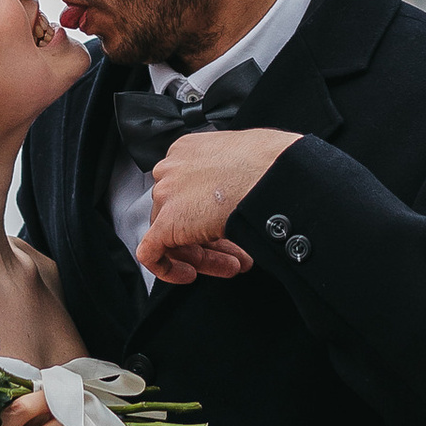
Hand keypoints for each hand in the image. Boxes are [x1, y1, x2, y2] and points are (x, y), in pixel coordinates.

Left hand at [137, 128, 294, 282]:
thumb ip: (233, 176)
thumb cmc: (274, 164)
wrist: (275, 174)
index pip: (187, 192)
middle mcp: (173, 169)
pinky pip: (151, 252)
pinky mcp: (165, 222)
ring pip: (169, 234)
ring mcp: (166, 193)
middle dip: (209, 240)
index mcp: (189, 151)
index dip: (208, 217)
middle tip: (235, 253)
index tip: (228, 230)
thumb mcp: (248, 159)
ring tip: (233, 264)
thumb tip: (242, 195)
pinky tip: (189, 275)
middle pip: (178, 214)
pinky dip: (167, 269)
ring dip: (202, 256)